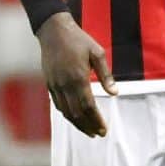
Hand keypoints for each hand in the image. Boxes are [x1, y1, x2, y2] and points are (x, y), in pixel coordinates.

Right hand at [37, 13, 115, 137]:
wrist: (53, 31)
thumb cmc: (78, 40)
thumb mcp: (97, 53)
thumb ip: (106, 75)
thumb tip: (115, 93)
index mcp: (78, 77)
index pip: (88, 106)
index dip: (96, 120)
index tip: (104, 130)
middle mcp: (65, 84)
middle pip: (77, 113)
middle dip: (88, 126)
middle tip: (98, 134)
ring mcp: (55, 85)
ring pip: (66, 112)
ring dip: (77, 124)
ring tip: (88, 131)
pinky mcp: (49, 84)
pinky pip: (58, 105)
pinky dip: (67, 114)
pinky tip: (75, 118)